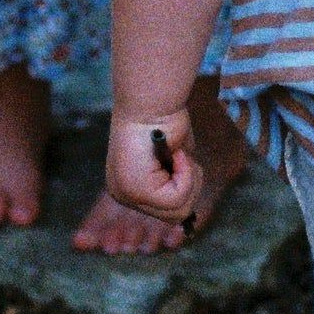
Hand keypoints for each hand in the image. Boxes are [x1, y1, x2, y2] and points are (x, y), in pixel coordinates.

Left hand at [106, 107, 200, 228]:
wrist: (150, 97)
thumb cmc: (163, 117)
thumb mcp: (172, 156)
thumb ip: (176, 179)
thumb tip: (190, 208)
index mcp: (127, 186)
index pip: (164, 209)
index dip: (184, 184)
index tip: (176, 155)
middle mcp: (123, 194)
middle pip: (173, 216)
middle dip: (189, 185)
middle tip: (180, 155)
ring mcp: (127, 196)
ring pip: (178, 211)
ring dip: (188, 178)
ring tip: (176, 152)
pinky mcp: (137, 192)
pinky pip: (178, 198)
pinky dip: (186, 173)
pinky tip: (174, 151)